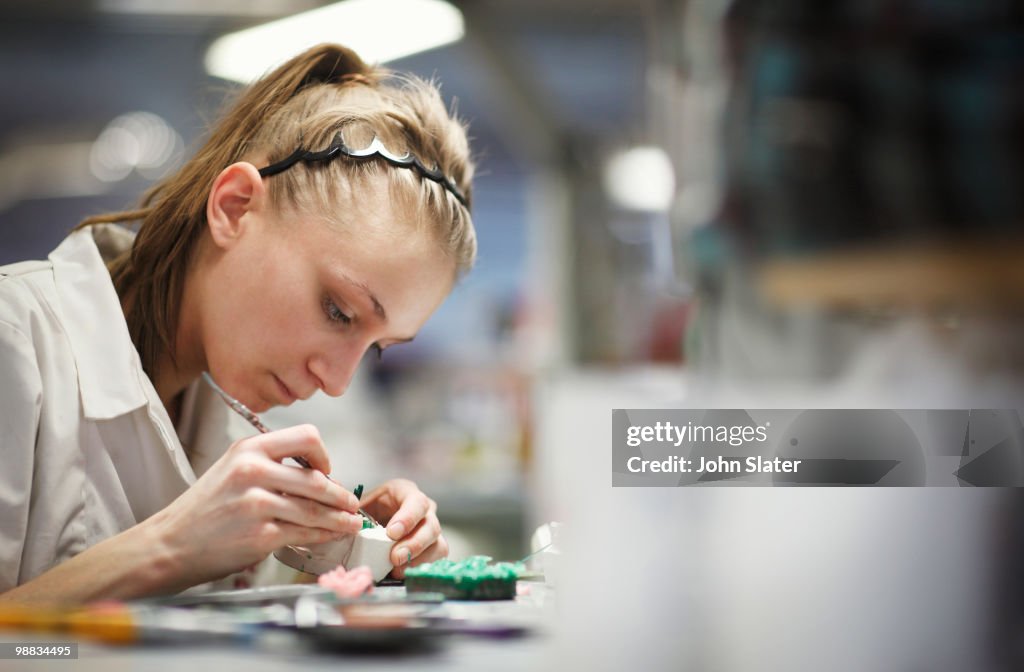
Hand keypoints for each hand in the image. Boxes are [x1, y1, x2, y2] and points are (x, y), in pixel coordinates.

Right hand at [148, 424, 363, 589]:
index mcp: (250, 449)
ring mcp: (258, 503)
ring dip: (340, 518)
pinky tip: (332, 535)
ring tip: (352, 522)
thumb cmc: (204, 509)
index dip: (324, 455)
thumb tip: (317, 475)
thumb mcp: (232, 469)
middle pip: (317, 479)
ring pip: (315, 509)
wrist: (170, 544)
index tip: (328, 469)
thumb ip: (270, 465)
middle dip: (340, 494)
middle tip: (351, 503)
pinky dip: (324, 535)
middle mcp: (254, 471)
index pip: (307, 437)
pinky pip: (305, 532)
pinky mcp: (261, 534)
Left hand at [359, 479, 447, 577]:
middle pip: (431, 526)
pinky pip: (436, 560)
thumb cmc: (365, 513)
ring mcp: (431, 530)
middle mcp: (425, 510)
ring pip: (438, 545)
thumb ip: (356, 513)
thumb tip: (350, 524)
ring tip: (397, 569)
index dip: (407, 518)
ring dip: (419, 560)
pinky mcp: (433, 548)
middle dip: (414, 544)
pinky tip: (402, 572)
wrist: (369, 525)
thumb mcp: (359, 506)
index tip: (392, 533)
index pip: (417, 502)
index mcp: (406, 492)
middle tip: (395, 557)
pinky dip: (420, 568)